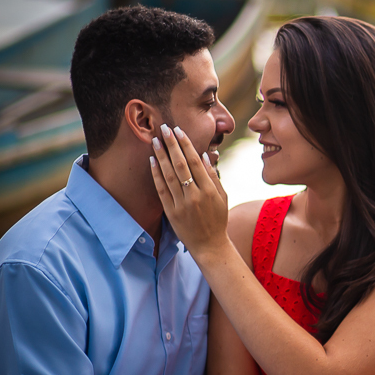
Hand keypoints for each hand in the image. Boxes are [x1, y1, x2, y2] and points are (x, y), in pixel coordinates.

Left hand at [150, 124, 228, 256]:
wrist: (210, 245)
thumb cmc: (218, 219)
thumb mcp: (222, 197)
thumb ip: (214, 177)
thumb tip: (204, 156)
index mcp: (209, 190)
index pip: (195, 162)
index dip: (186, 145)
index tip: (179, 131)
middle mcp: (195, 195)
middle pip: (181, 165)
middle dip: (172, 145)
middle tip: (164, 128)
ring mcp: (182, 204)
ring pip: (169, 175)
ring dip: (161, 156)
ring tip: (155, 141)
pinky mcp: (171, 212)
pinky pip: (162, 190)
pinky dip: (156, 175)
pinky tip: (152, 162)